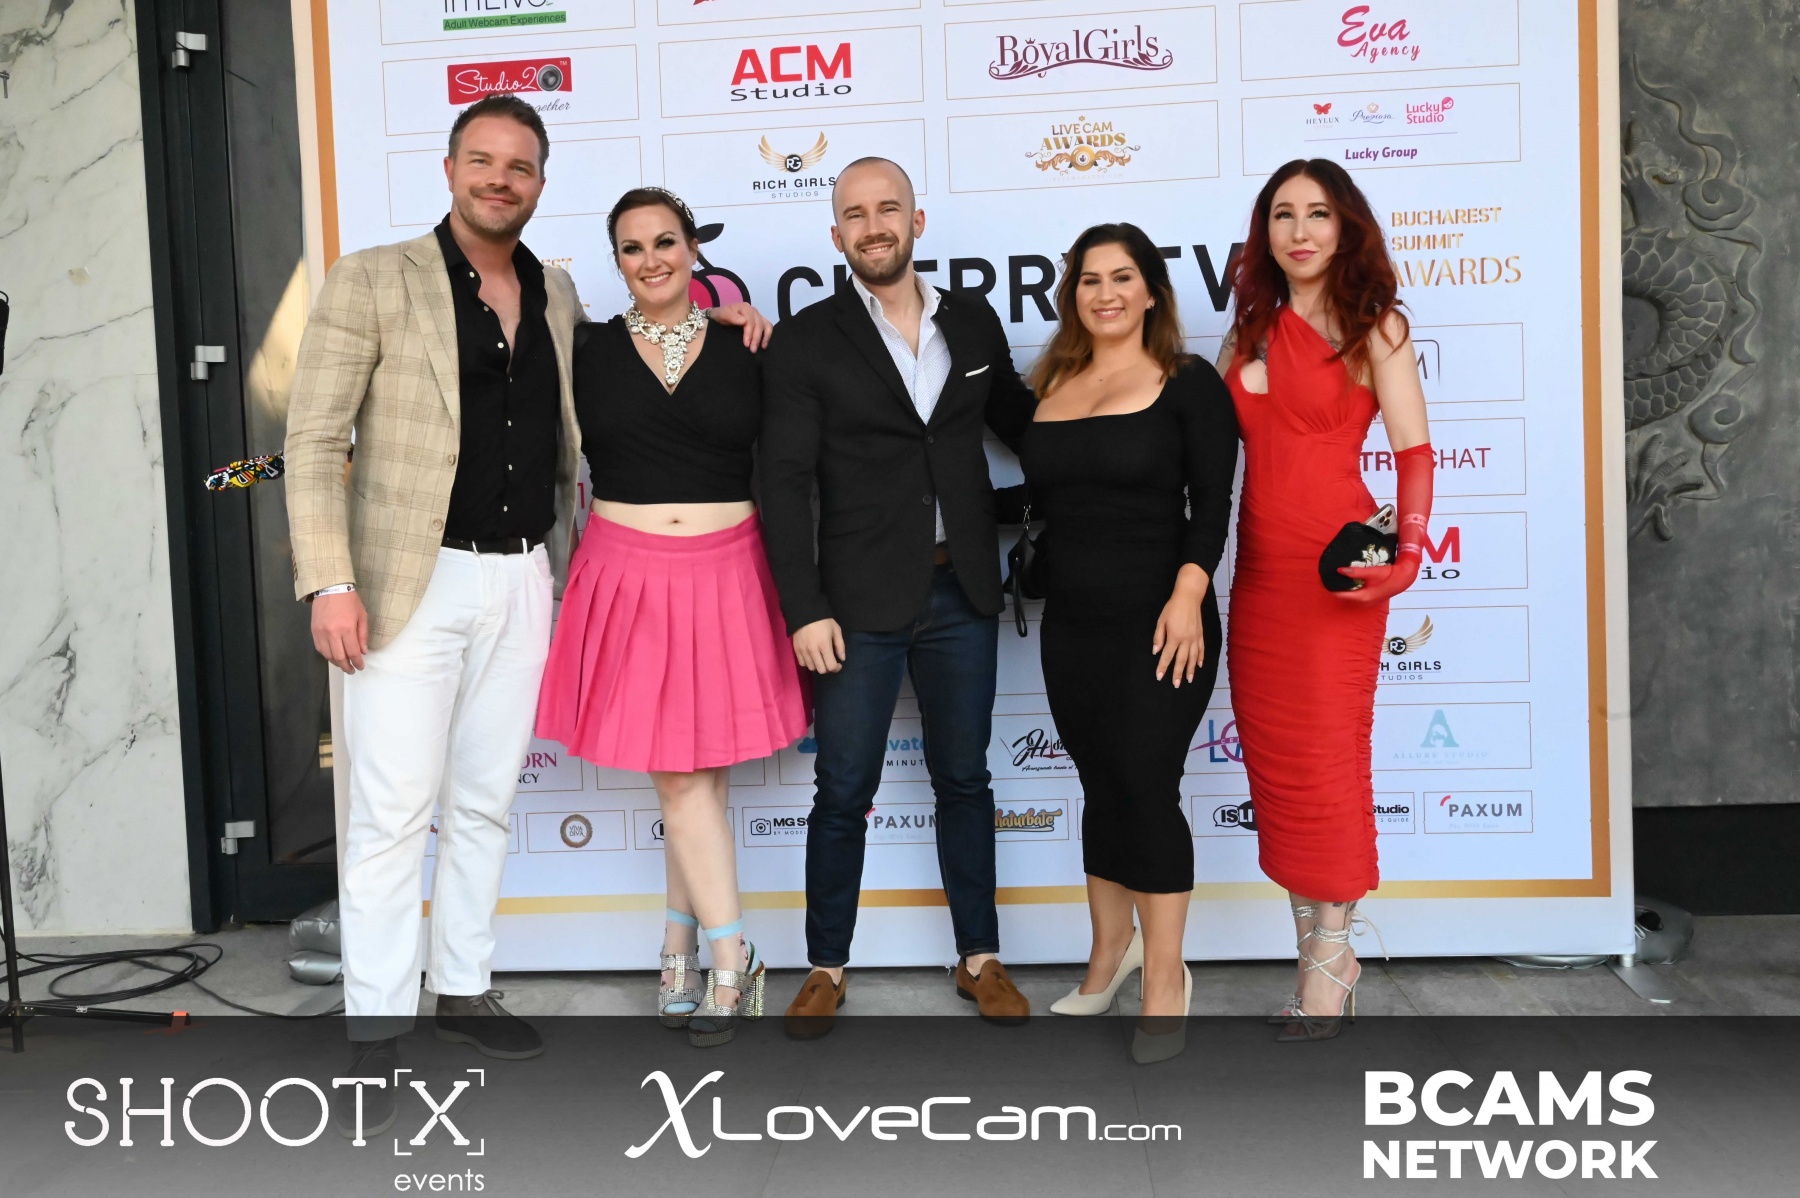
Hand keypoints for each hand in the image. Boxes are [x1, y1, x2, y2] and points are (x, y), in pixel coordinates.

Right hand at [311, 590, 368, 672]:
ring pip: (328, 655)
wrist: (330, 588)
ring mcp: (321, 633)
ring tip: (343, 665)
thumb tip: (363, 651)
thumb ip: (362, 635)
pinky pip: (320, 648)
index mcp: (347, 629)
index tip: (360, 666)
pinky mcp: (314, 631)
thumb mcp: (362, 616)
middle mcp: (333, 633)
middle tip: (352, 670)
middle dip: (346, 667)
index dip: (357, 662)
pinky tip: (333, 656)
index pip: (353, 652)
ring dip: (336, 663)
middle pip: (339, 657)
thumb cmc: (349, 601)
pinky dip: (326, 655)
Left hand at [710, 302, 772, 350]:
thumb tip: (744, 321)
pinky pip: (768, 327)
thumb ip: (731, 317)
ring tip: (761, 348)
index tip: (746, 344)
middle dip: (756, 338)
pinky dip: (768, 336)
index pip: (750, 321)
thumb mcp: (722, 315)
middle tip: (752, 350)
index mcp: (745, 308)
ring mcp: (758, 316)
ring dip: (765, 337)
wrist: (720, 316)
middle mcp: (753, 311)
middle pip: (759, 324)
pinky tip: (764, 345)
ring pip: (766, 325)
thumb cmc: (721, 316)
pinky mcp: (761, 322)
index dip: (749, 333)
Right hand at [792, 618, 845, 673]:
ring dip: (818, 666)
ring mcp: (803, 651)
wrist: (805, 612)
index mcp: (824, 645)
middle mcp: (813, 650)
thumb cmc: (823, 621)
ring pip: (811, 668)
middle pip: (821, 670)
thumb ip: (840, 645)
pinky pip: (802, 663)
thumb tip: (842, 659)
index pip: (830, 666)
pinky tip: (812, 657)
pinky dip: (808, 663)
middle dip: (828, 668)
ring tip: (820, 659)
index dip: (836, 668)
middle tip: (830, 662)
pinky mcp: (796, 649)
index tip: (839, 664)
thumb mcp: (836, 630)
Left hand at [1152, 568, 1208, 686]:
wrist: (1189, 597)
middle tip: (1176, 685)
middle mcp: (1186, 640)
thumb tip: (1156, 651)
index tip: (1159, 677)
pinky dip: (1200, 659)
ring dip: (1191, 670)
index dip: (1163, 667)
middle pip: (1181, 661)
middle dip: (1178, 673)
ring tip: (1189, 680)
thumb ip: (1159, 637)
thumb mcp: (1161, 621)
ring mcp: (1195, 638)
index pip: (1167, 656)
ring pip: (1193, 658)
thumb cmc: (1172, 608)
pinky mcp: (1200, 635)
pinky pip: (1201, 650)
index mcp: (1174, 637)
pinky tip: (1199, 666)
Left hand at [1334, 556, 1419, 603]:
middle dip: (1335, 588)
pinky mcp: (1369, 600)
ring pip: (1349, 597)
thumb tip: (1339, 570)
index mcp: (1362, 597)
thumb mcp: (1372, 572)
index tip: (1323, 580)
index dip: (1330, 588)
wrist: (1403, 579)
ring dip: (1342, 589)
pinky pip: (1355, 596)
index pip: (1340, 595)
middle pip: (1344, 597)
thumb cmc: (1389, 575)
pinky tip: (1347, 581)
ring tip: (1335, 578)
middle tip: (1327, 578)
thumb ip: (1356, 572)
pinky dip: (1349, 589)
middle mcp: (1363, 603)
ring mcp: (1367, 603)